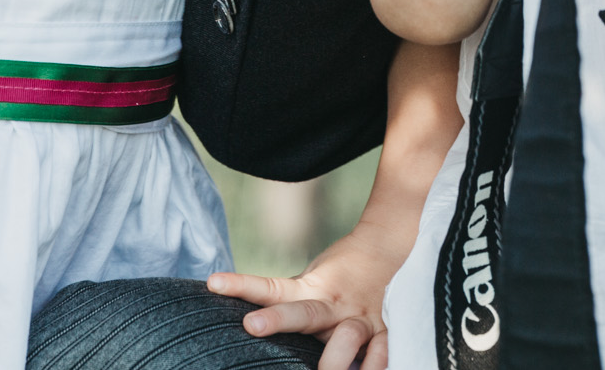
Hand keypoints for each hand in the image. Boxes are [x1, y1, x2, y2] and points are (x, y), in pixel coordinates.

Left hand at [207, 220, 402, 369]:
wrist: (391, 246)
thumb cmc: (342, 269)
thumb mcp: (311, 279)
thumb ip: (288, 300)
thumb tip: (248, 324)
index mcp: (310, 289)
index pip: (270, 288)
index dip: (241, 285)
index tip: (213, 283)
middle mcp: (333, 304)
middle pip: (303, 313)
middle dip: (278, 320)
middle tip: (253, 326)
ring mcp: (360, 318)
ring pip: (346, 338)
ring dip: (333, 358)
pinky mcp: (386, 331)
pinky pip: (381, 353)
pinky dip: (373, 366)